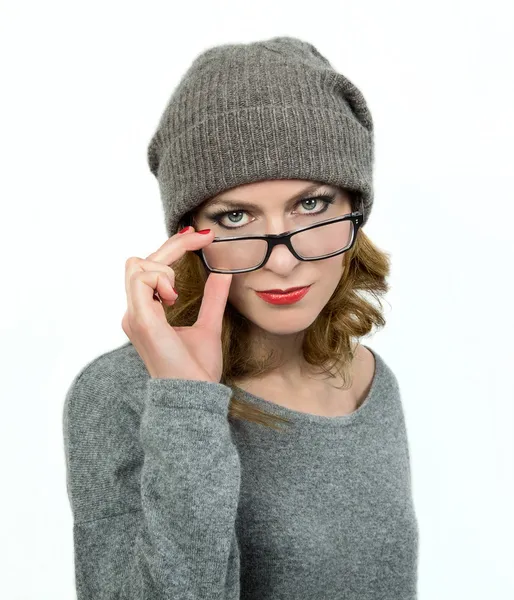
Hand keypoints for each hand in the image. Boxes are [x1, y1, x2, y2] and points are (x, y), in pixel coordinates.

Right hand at [121, 226, 232, 381]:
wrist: (193, 397)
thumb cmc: (196, 370)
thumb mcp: (209, 326)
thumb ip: (213, 298)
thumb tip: (223, 272)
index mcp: (146, 313)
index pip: (151, 269)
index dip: (173, 249)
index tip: (200, 238)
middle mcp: (135, 312)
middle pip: (141, 261)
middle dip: (173, 246)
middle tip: (202, 239)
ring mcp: (134, 316)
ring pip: (137, 266)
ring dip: (164, 267)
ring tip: (179, 293)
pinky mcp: (141, 320)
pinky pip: (141, 279)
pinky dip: (161, 279)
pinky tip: (174, 298)